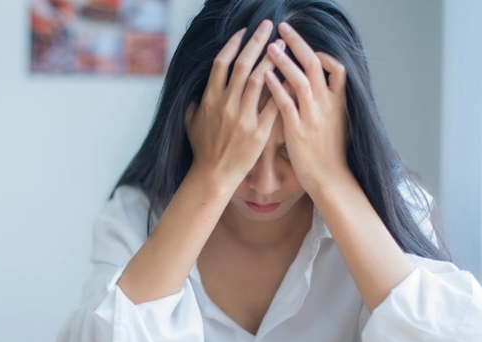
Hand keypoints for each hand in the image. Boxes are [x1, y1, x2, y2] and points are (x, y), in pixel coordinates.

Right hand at [185, 20, 280, 187]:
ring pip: (258, 79)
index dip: (232, 44)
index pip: (221, 64)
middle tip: (267, 25)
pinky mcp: (258, 131)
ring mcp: (243, 118)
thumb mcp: (191, 124)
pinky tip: (291, 75)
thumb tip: (197, 91)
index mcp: (209, 100)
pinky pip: (273, 105)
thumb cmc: (203, 150)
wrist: (214, 175)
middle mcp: (226, 105)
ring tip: (281, 44)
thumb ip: (195, 104)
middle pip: (242, 64)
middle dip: (256, 42)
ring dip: (270, 59)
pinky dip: (282, 88)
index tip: (243, 31)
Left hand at [263, 22, 350, 195]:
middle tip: (282, 27)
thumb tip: (313, 86)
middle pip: (315, 65)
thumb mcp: (334, 122)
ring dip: (285, 61)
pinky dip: (276, 87)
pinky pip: (287, 104)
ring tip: (269, 46)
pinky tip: (264, 75)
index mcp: (337, 102)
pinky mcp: (299, 130)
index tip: (304, 45)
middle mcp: (327, 105)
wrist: (329, 178)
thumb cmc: (328, 153)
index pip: (336, 67)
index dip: (320, 53)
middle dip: (298, 44)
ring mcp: (313, 116)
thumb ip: (326, 103)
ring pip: (301, 80)